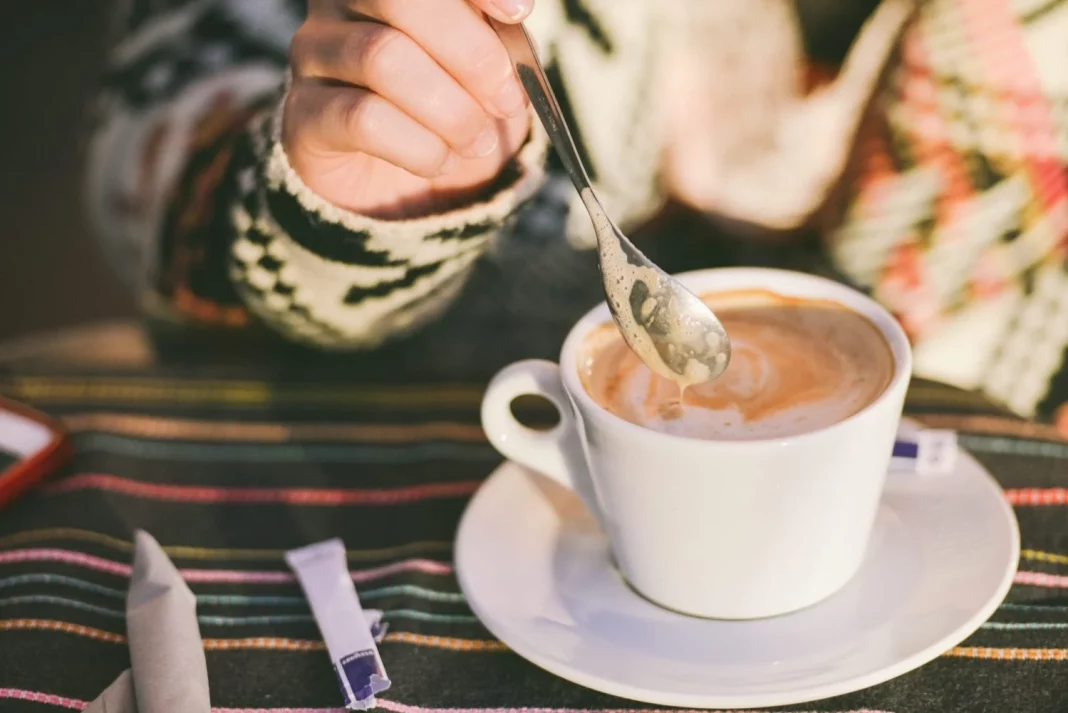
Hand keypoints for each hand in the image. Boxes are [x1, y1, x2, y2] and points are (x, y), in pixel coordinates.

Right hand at [285, 0, 533, 218]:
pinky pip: (365, 119)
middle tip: (506, 99)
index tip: (519, 13)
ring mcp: (313, 54)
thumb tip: (514, 16)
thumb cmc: (450, 112)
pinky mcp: (303, 116)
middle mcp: (338, 2)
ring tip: (477, 142)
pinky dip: (420, 146)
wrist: (404, 188)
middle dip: (470, 52)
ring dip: (450, 110)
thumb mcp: (487, 72)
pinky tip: (441, 161)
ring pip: (383, 57)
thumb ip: (497, 37)